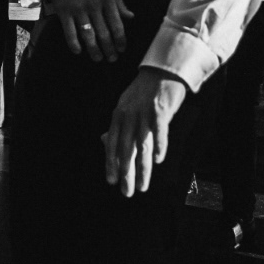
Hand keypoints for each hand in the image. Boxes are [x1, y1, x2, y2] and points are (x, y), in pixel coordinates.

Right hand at [36, 0, 133, 61]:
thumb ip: (119, 2)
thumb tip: (131, 17)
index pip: (117, 25)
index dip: (120, 40)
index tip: (122, 50)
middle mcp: (94, 5)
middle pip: (104, 34)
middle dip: (109, 49)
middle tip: (111, 59)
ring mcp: (78, 9)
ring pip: (88, 36)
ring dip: (94, 50)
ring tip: (98, 58)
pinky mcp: (63, 11)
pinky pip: (69, 32)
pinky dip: (74, 44)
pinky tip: (78, 51)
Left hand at [101, 69, 186, 195]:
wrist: (161, 71)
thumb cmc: (143, 91)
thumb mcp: (124, 106)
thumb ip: (116, 125)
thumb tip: (103, 140)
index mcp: (118, 115)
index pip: (113, 143)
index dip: (111, 162)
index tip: (111, 181)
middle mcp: (129, 115)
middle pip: (126, 148)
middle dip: (126, 172)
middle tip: (126, 192)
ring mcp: (144, 112)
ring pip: (141, 144)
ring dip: (142, 167)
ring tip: (143, 185)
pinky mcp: (160, 108)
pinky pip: (159, 129)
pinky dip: (158, 144)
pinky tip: (158, 159)